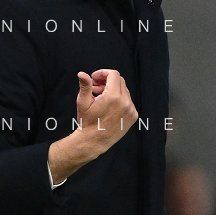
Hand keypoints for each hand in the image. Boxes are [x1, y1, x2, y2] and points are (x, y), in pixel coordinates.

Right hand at [47, 69, 136, 183]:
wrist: (94, 141)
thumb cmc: (87, 122)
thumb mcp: (83, 102)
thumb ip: (85, 85)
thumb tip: (82, 73)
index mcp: (113, 96)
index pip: (113, 74)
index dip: (103, 73)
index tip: (95, 78)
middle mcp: (125, 102)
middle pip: (119, 81)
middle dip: (107, 81)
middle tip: (95, 88)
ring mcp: (131, 110)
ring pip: (124, 91)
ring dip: (113, 90)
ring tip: (100, 98)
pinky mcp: (133, 116)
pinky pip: (128, 102)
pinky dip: (119, 100)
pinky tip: (109, 107)